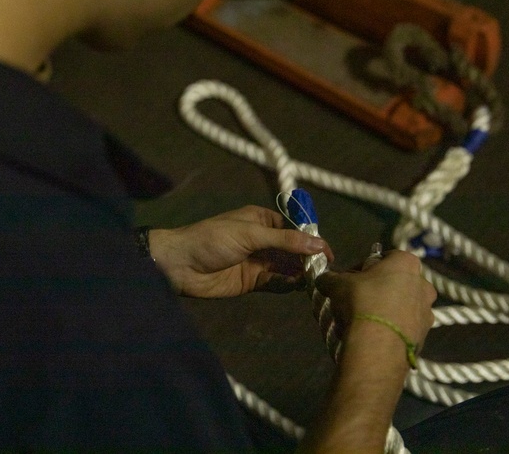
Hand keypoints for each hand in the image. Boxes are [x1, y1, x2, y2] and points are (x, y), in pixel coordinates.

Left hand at [147, 206, 332, 297]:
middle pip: (294, 249)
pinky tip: (300, 288)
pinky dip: (289, 285)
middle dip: (309, 258)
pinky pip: (277, 283)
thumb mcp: (250, 234)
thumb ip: (284, 241)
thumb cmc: (212, 240)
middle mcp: (263, 240)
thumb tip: (318, 244)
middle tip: (326, 271)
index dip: (311, 238)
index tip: (327, 252)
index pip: (294, 227)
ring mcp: (258, 261)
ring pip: (288, 267)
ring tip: (318, 281)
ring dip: (302, 273)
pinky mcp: (253, 281)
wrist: (180, 266)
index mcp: (261, 220)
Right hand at [314, 250, 435, 350]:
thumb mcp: (337, 284)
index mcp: (407, 263)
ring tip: (362, 322)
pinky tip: (373, 335)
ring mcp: (427, 311)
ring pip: (401, 306)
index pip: (384, 258)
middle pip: (395, 283)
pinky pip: (403, 327)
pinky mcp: (425, 335)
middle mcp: (423, 284)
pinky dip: (390, 329)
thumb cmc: (361, 301)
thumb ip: (330, 278)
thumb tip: (323, 279)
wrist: (378, 344)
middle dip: (377, 290)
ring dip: (384, 311)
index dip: (363, 268)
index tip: (350, 279)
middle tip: (356, 300)